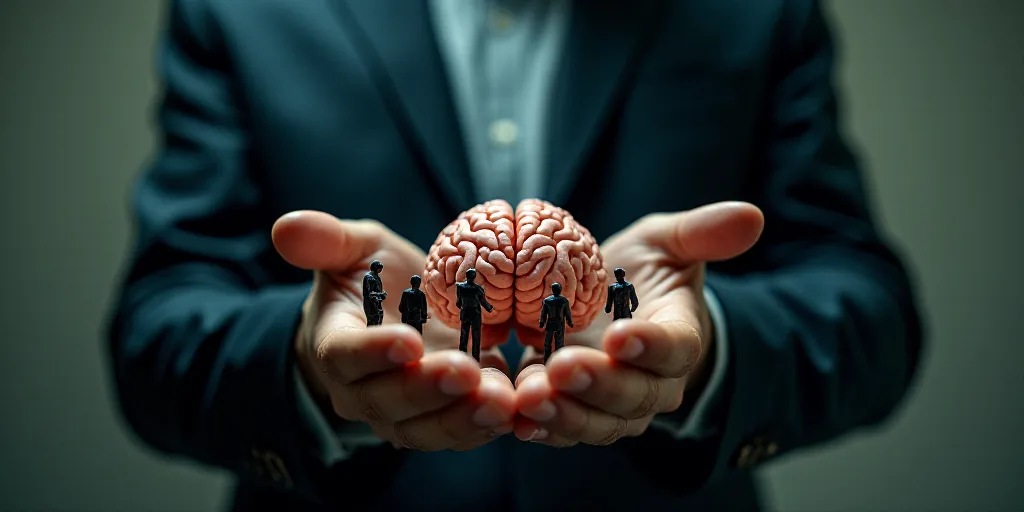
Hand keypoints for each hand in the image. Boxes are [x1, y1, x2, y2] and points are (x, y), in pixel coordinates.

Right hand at [273, 211, 515, 450]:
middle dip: (428, 389)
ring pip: (425, 428)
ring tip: (500, 400)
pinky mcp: (439, 423)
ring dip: (462, 417)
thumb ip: (325, 240)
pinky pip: (459, 435)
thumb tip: (287, 225)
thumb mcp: (352, 250)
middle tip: (466, 371)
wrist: (393, 321)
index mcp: (335, 345)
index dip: (373, 352)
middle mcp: (362, 392)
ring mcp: (401, 415)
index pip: (346, 355)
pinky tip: (517, 411)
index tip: (408, 341)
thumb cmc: (368, 282)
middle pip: (388, 400)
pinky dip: (486, 427)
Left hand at [513, 202, 762, 446]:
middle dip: (599, 384)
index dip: (651, 345)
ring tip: (531, 397)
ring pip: (597, 422)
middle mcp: (651, 383)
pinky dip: (540, 428)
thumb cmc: (643, 275)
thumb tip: (751, 215)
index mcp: (679, 338)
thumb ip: (702, 233)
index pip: (675, 348)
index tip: (622, 334)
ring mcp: (612, 406)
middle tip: (564, 367)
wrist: (609, 310)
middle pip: (633, 396)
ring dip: (565, 414)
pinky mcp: (574, 414)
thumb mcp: (667, 243)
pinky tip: (515, 418)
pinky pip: (562, 431)